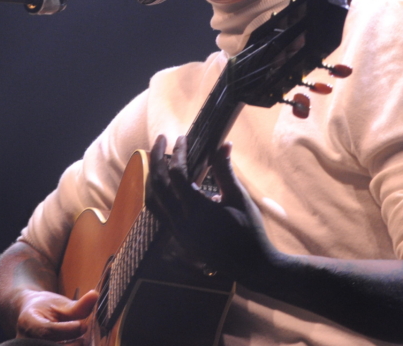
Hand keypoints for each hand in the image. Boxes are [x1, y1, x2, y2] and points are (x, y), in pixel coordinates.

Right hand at [15, 288, 98, 343]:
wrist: (31, 313)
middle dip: (72, 342)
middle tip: (85, 332)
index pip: (48, 329)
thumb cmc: (45, 306)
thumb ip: (78, 305)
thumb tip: (95, 295)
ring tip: (83, 340)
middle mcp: (28, 339)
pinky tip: (78, 344)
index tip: (82, 325)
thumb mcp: (60, 303)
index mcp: (29, 321)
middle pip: (52, 345)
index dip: (66, 329)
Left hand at [147, 134, 277, 285]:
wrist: (251, 265)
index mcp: (197, 210)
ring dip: (152, 176)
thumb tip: (223, 144)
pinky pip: (158, 213)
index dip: (178, 152)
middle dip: (157, 158)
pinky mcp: (178, 238)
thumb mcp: (239, 198)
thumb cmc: (249, 230)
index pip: (177, 174)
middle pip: (158, 184)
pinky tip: (164, 183)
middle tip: (161, 139)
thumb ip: (226, 171)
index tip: (183, 138)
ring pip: (152, 199)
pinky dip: (157, 194)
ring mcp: (177, 232)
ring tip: (157, 159)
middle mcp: (181, 222)